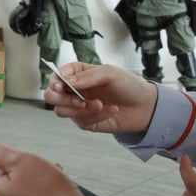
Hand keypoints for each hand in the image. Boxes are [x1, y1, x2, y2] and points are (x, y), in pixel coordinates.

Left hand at [0, 143, 85, 195]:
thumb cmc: (49, 192)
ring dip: (43, 187)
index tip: (37, 167)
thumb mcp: (21, 161)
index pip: (5, 168)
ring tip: (59, 187)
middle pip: (18, 182)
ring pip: (30, 194)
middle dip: (35, 175)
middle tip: (51, 175)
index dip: (24, 164)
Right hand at [42, 63, 158, 133]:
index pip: (56, 77)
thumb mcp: (110, 73)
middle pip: (51, 96)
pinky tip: (109, 110)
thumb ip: (87, 77)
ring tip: (100, 104)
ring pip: (61, 111)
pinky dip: (96, 116)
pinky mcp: (85, 121)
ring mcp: (78, 107)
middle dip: (64, 100)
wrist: (145, 106)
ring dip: (81, 110)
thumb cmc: (129, 85)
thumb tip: (66, 82)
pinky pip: (80, 122)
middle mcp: (74, 90)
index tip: (61, 86)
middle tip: (81, 101)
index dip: (54, 82)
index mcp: (77, 74)